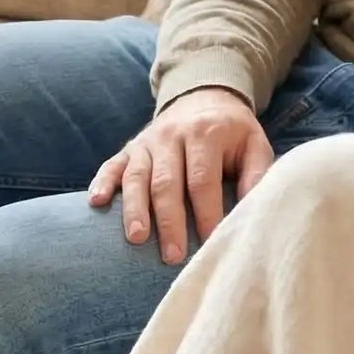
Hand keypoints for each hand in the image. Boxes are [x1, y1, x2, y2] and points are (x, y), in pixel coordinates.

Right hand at [87, 86, 272, 263]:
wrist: (205, 97)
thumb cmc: (233, 132)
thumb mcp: (255, 144)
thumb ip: (257, 174)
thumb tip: (253, 210)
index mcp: (206, 134)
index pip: (203, 179)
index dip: (206, 212)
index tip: (209, 242)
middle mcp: (173, 135)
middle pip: (167, 182)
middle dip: (169, 221)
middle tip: (172, 255)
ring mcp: (148, 141)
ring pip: (137, 177)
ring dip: (135, 209)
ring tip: (137, 238)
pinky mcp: (130, 147)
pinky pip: (112, 165)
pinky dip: (102, 183)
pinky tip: (95, 204)